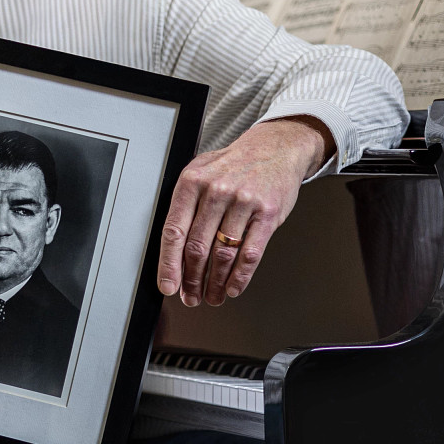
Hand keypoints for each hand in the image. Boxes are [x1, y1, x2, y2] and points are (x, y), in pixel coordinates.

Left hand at [158, 116, 331, 308]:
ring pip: (223, 255)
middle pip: (198, 248)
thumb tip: (170, 253)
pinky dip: (240, 277)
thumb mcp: (200, 173)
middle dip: (192, 280)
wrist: (274, 148)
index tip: (168, 286)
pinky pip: (250, 254)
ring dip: (216, 283)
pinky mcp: (267, 213)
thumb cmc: (233, 165)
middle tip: (191, 296)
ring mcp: (244, 202)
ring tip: (212, 296)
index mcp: (192, 182)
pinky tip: (233, 287)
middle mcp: (217, 191)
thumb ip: (184, 207)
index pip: (174, 231)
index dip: (169, 265)